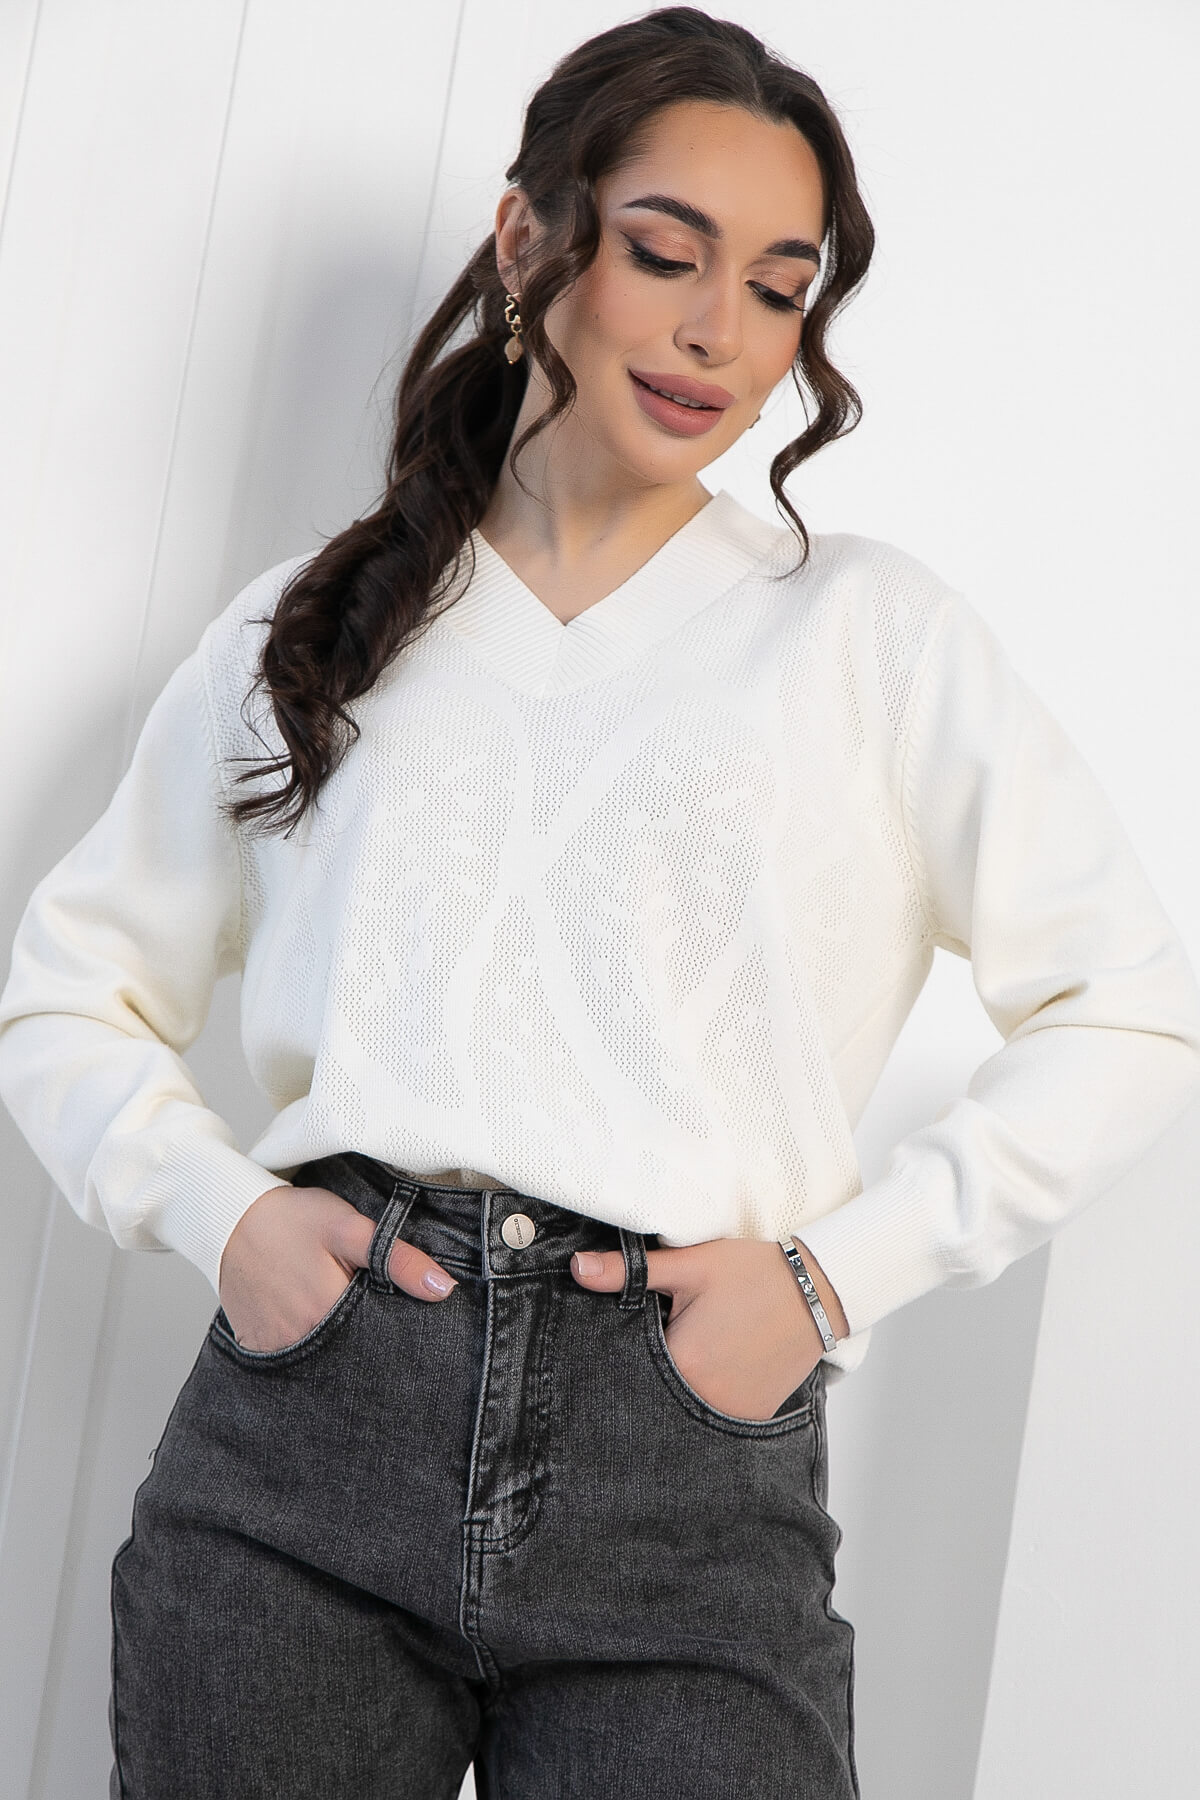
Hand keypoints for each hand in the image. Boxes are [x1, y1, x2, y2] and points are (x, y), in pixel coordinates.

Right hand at [218, 1185, 458, 1352]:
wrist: (229, 1218)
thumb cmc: (293, 1218)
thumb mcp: (350, 1227)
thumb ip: (397, 1259)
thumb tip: (442, 1289)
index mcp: (330, 1312)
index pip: (379, 1341)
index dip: (393, 1331)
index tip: (399, 1320)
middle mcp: (302, 1340)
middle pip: (350, 1354)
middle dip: (366, 1341)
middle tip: (365, 1314)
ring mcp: (276, 1347)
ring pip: (322, 1359)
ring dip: (336, 1345)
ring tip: (339, 1317)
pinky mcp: (257, 1346)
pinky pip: (291, 1359)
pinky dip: (306, 1345)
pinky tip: (311, 1323)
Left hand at [570, 1235, 846, 1420]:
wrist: (819, 1289)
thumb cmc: (754, 1273)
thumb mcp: (690, 1265)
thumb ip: (629, 1271)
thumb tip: (575, 1268)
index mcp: (681, 1365)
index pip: (626, 1371)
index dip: (619, 1355)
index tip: (618, 1344)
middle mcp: (703, 1400)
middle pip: (653, 1394)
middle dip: (646, 1375)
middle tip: (654, 1347)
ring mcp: (731, 1414)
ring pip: (682, 1410)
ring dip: (675, 1391)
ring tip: (691, 1354)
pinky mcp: (752, 1418)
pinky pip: (713, 1418)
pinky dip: (703, 1399)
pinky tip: (712, 1369)